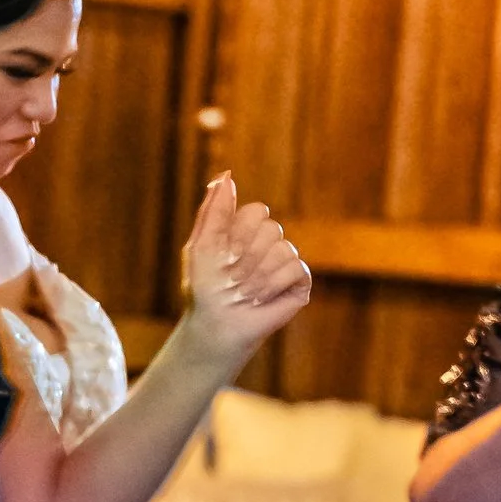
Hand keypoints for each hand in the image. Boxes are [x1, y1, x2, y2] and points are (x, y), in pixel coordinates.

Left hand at [178, 176, 311, 369]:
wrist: (214, 326)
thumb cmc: (204, 289)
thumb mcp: (201, 245)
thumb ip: (213, 210)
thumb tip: (226, 175)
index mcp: (245, 228)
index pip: (256, 210)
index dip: (239, 234)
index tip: (223, 256)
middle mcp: (267, 240)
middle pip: (271, 228)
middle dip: (246, 257)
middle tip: (232, 279)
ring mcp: (285, 260)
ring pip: (283, 249)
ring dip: (257, 276)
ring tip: (244, 293)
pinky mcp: (299, 282)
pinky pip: (296, 268)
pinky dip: (274, 285)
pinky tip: (260, 299)